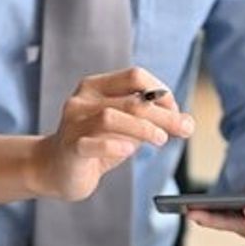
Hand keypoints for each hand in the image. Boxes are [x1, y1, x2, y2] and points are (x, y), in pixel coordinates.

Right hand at [27, 67, 194, 200]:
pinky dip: (114, 146)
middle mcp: (82, 99)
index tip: (175, 112)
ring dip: (143, 129)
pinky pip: (92, 144)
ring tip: (161, 140)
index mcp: (96, 86)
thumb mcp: (128, 129)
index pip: (135, 76)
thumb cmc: (97, 145)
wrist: (56, 169)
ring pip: (111, 117)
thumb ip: (153, 122)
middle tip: (184, 129)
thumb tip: (188, 123)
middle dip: (164, 115)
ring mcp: (73, 123)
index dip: (161, 92)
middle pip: (130, 100)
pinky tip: (129, 151)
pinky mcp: (70, 147)